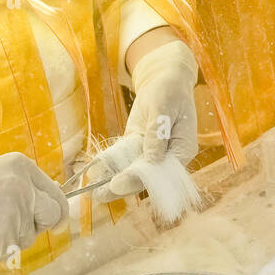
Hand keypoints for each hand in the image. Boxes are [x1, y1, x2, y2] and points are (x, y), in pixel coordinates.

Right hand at [0, 152, 66, 260]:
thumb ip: (19, 183)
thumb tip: (47, 195)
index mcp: (20, 166)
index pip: (54, 191)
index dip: (53, 208)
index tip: (53, 219)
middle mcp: (24, 186)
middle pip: (53, 213)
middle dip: (43, 225)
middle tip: (23, 230)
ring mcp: (17, 211)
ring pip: (29, 236)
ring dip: (11, 239)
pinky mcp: (8, 236)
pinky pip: (12, 251)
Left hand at [93, 40, 198, 201]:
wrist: (163, 80)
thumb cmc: (169, 90)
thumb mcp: (163, 107)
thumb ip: (158, 133)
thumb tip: (152, 159)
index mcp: (182, 151)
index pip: (162, 173)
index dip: (140, 180)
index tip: (118, 184)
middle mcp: (167, 158)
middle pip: (146, 178)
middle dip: (122, 186)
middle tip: (100, 194)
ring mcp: (150, 154)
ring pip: (132, 172)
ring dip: (112, 182)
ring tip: (92, 191)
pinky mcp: (137, 147)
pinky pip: (123, 159)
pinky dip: (110, 166)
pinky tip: (94, 172)